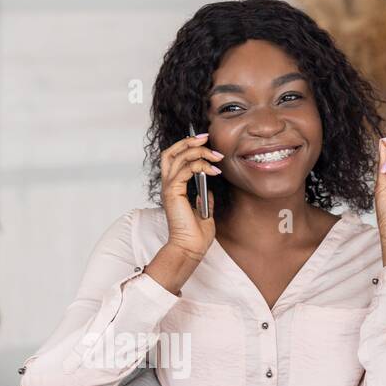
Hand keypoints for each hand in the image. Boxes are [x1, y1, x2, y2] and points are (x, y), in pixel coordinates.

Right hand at [160, 131, 220, 261]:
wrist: (190, 248)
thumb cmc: (196, 235)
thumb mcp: (205, 211)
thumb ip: (205, 197)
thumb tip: (209, 188)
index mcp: (174, 188)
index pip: (174, 158)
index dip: (187, 146)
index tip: (206, 142)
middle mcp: (168, 185)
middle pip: (171, 152)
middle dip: (189, 141)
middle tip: (206, 137)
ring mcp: (169, 188)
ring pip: (179, 157)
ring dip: (199, 152)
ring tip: (216, 156)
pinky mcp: (173, 192)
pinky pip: (185, 169)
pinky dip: (200, 166)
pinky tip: (214, 171)